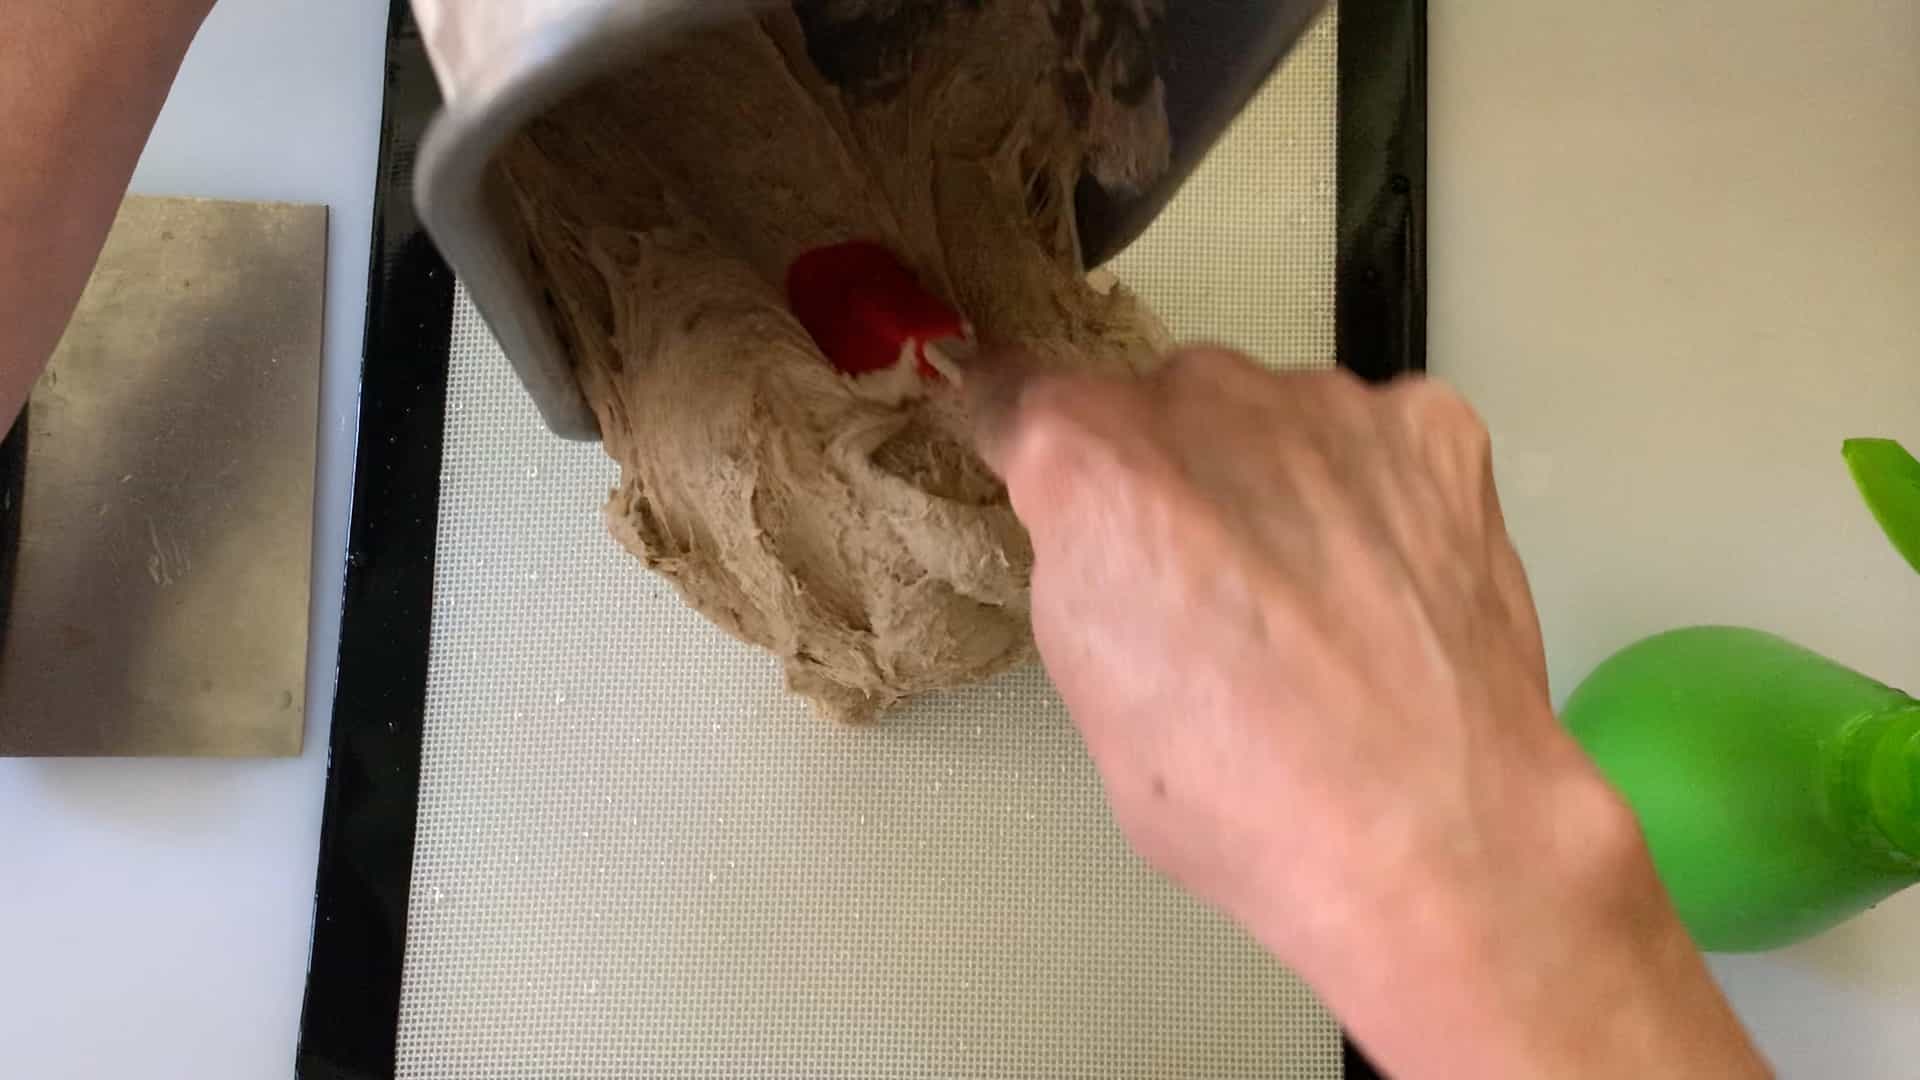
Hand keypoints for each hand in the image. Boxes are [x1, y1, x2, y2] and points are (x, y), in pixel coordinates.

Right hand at [971, 348, 1766, 1078]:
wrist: (1425, 830)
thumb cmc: (1235, 793)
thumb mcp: (1090, 684)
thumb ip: (1085, 564)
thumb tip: (1107, 533)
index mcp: (1091, 462)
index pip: (1015, 392)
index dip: (1024, 438)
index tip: (1041, 465)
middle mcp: (1202, 398)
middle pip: (1161, 408)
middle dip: (1172, 476)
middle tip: (1210, 586)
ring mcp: (1326, 407)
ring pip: (1273, 421)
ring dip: (1276, 481)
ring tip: (1317, 600)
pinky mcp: (1432, 431)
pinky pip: (1375, 439)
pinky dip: (1373, 491)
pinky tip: (1386, 583)